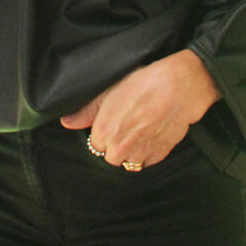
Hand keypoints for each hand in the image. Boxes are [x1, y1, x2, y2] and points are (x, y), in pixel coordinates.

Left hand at [60, 49, 220, 168]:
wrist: (179, 86)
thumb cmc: (144, 83)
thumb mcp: (110, 90)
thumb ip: (87, 111)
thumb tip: (66, 122)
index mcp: (104, 132)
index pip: (95, 144)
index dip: (103, 132)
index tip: (112, 121)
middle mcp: (120, 148)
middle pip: (111, 156)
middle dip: (116, 144)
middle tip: (127, 124)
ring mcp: (141, 154)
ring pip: (129, 162)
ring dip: (132, 151)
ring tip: (140, 129)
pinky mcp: (160, 155)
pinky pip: (148, 161)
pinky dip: (148, 152)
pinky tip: (152, 133)